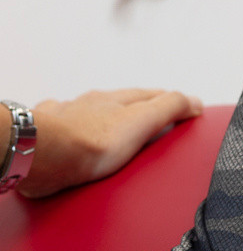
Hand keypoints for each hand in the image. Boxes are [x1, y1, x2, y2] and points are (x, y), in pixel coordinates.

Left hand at [17, 88, 202, 197]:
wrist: (40, 155)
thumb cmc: (88, 142)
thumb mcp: (143, 120)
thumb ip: (170, 107)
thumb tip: (194, 100)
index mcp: (117, 100)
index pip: (152, 95)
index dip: (170, 101)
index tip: (184, 108)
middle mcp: (91, 105)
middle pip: (121, 104)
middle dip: (137, 110)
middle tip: (151, 120)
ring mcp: (68, 119)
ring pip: (91, 115)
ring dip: (104, 122)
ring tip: (115, 134)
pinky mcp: (49, 139)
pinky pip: (65, 132)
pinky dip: (74, 136)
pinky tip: (74, 145)